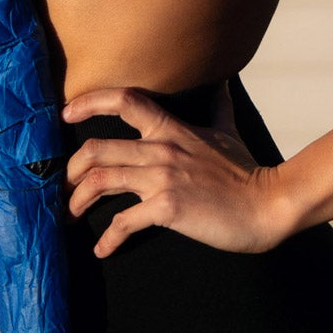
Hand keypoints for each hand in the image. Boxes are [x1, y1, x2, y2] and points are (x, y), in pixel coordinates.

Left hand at [60, 85, 296, 257]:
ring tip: (71, 215)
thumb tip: (223, 82)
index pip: (124, 100)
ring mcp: (163, 178)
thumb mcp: (228, 131)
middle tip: (65, 186)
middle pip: (96, 148)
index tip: (66, 113)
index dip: (88, 102)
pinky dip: (107, 238)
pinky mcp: (168, 208)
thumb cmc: (246, 172)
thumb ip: (218, 107)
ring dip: (78, 200)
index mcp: (172, 129)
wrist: (268, 204)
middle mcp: (161, 149)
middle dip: (71, 170)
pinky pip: (124, 221)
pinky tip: (103, 249)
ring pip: (101, 181)